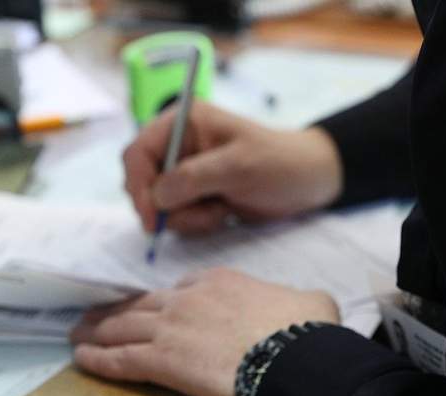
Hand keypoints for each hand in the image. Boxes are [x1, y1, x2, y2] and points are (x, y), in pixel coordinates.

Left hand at [69, 268, 339, 395]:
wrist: (291, 352)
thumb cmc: (305, 328)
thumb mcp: (310, 302)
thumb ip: (298, 300)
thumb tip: (307, 307)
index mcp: (219, 282)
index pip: (180, 289)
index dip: (163, 301)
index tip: (152, 308)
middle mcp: (187, 298)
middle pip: (142, 305)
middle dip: (116, 311)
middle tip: (96, 315)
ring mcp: (171, 327)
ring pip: (123, 327)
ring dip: (97, 330)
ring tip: (79, 333)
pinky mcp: (162, 359)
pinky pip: (120, 358)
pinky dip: (98, 359)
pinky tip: (82, 359)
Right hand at [124, 102, 342, 234]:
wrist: (308, 181)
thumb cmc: (279, 163)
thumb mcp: (238, 167)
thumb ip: (194, 178)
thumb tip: (156, 196)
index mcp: (182, 123)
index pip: (137, 152)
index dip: (138, 185)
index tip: (152, 217)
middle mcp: (178, 146)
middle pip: (141, 182)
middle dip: (166, 207)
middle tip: (199, 215)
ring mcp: (185, 172)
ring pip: (159, 206)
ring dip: (188, 217)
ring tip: (222, 209)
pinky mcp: (195, 196)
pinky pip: (177, 217)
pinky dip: (198, 222)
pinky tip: (224, 213)